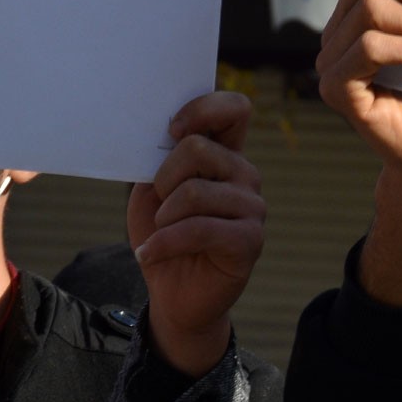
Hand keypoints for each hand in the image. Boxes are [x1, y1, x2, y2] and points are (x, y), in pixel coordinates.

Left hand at [125, 91, 262, 377]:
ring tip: (157, 234)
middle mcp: (245, 175)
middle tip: (158, 205)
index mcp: (224, 154)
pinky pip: (199, 229)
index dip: (203, 108)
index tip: (170, 130)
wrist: (172, 293)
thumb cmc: (161, 234)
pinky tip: (149, 254)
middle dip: (163, 178)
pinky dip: (164, 243)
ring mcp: (252, 208)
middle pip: (198, 148)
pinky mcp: (249, 241)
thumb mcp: (150, 190)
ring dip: (163, 216)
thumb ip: (159, 160)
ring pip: (195, 192)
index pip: (234, 109)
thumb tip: (162, 138)